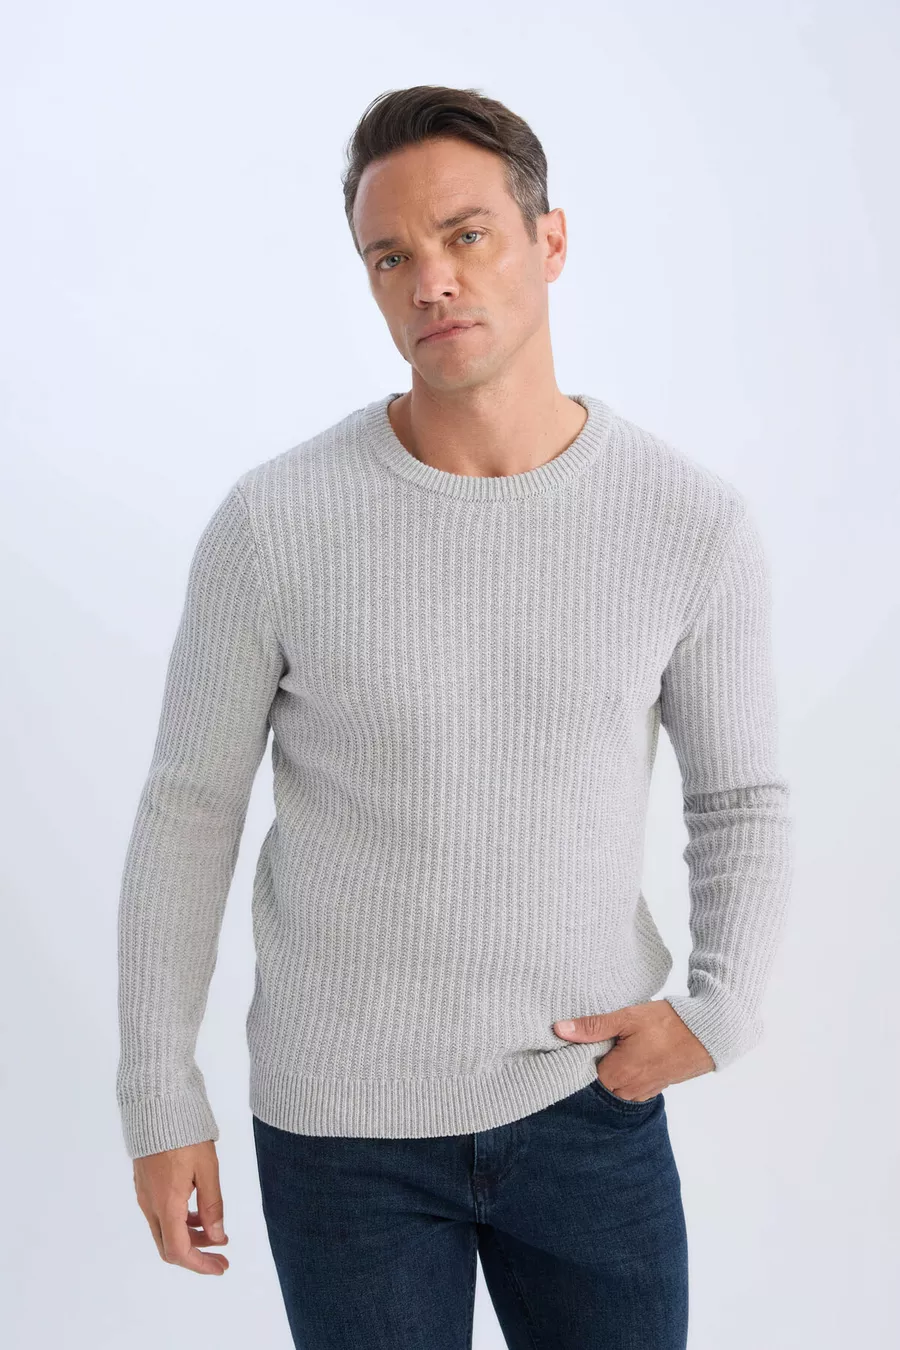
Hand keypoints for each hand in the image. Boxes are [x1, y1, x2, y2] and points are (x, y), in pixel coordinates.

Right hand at [132, 1139, 228, 1273]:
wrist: (156, 1106)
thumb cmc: (185, 1134)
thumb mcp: (207, 1169)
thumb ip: (212, 1205)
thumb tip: (217, 1237)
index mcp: (166, 1204)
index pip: (179, 1251)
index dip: (201, 1265)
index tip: (221, 1266)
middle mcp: (150, 1205)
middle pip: (169, 1246)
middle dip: (196, 1255)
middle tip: (221, 1254)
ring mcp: (145, 1195)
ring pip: (165, 1230)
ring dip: (190, 1237)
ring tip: (216, 1231)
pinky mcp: (144, 1184)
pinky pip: (161, 1215)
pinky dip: (180, 1221)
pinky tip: (198, 1212)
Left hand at [552, 999, 715, 1100]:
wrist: (709, 1033)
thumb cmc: (667, 1024)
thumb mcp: (626, 1018)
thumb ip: (592, 1027)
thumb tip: (559, 1030)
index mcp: (617, 1074)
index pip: (584, 1072)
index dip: (582, 1055)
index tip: (584, 1040)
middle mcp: (629, 1090)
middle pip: (600, 1080)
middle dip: (599, 1062)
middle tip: (605, 1038)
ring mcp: (645, 1091)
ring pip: (617, 1084)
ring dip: (615, 1067)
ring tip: (622, 1043)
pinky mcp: (657, 1087)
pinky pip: (633, 1085)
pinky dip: (630, 1071)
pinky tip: (635, 1051)